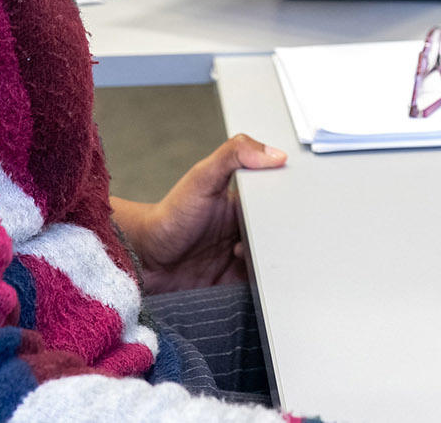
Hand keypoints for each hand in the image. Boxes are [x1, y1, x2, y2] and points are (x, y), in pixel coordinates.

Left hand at [114, 134, 286, 292]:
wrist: (142, 259)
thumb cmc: (169, 216)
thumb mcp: (202, 177)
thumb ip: (234, 155)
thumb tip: (275, 154)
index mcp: (242, 204)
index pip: (277, 203)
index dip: (289, 207)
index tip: (299, 212)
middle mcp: (244, 232)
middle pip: (278, 236)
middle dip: (285, 241)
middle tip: (281, 244)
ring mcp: (240, 259)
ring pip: (273, 262)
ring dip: (275, 265)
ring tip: (263, 262)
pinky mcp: (233, 285)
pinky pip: (259, 286)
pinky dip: (266, 286)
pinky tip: (262, 282)